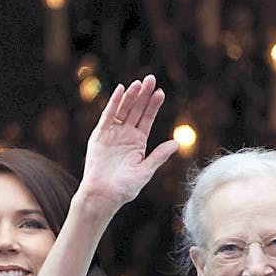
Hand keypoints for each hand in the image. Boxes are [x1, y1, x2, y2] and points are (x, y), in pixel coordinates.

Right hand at [77, 75, 177, 214]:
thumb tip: (176, 142)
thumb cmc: (124, 188)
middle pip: (136, 111)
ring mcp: (112, 134)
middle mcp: (125, 135)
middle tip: (151, 79)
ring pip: (123, 110)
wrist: (103, 196)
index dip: (153, 106)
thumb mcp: (145, 171)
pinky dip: (114, 104)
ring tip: (139, 83)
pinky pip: (107, 117)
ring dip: (130, 97)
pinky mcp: (99, 136)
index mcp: (138, 142)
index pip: (147, 119)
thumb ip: (159, 156)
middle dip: (143, 95)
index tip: (161, 93)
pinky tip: (121, 91)